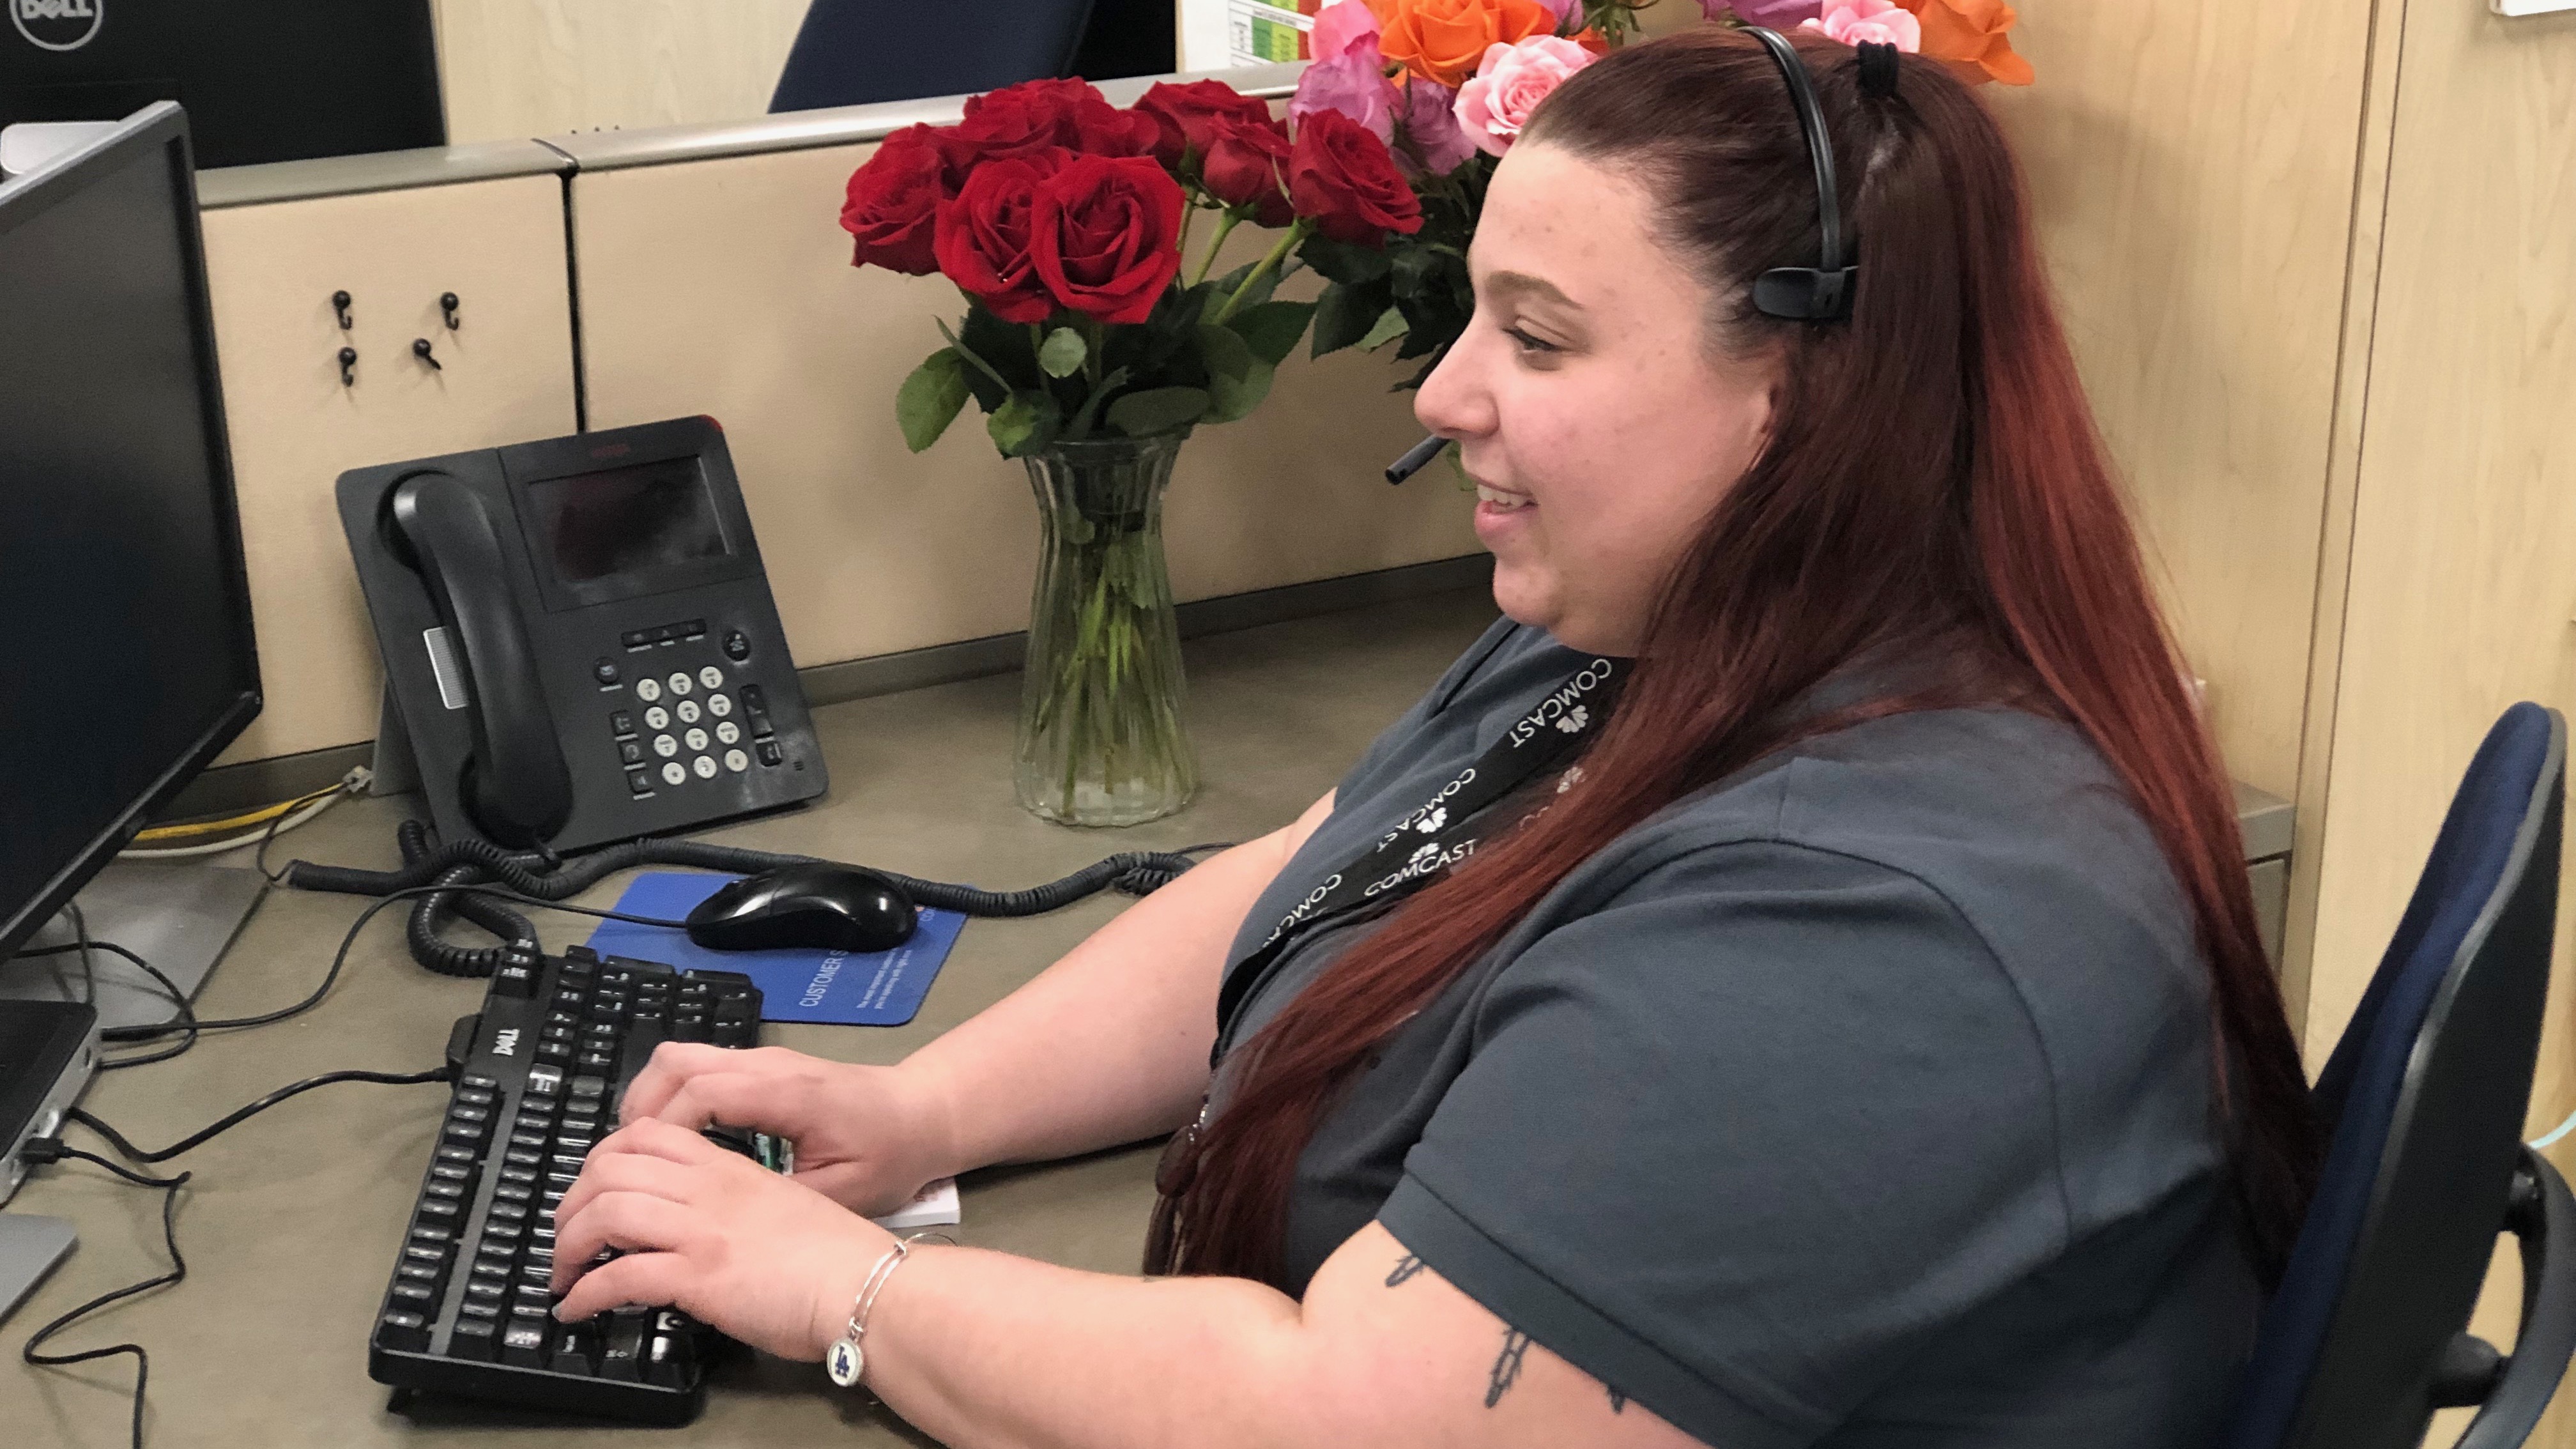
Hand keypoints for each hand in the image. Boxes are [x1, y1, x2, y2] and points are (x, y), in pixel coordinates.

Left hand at [549, 1117, 889, 1360]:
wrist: (867, 1284)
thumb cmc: (838, 1255)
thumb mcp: (784, 1206)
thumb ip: (740, 1203)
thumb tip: (708, 1227)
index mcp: (730, 1168)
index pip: (647, 1136)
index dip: (604, 1157)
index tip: (594, 1189)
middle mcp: (708, 1189)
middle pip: (611, 1167)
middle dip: (573, 1201)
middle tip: (566, 1234)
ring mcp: (701, 1229)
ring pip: (606, 1212)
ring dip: (569, 1244)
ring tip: (563, 1271)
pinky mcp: (699, 1275)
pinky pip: (619, 1275)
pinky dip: (586, 1292)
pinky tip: (578, 1308)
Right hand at [618, 1042, 952, 1215]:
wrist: (925, 1114)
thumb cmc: (889, 1155)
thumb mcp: (841, 1192)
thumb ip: (777, 1200)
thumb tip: (716, 1222)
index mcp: (786, 1093)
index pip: (701, 1093)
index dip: (662, 1131)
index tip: (643, 1176)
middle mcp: (768, 1066)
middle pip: (676, 1064)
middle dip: (638, 1112)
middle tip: (621, 1167)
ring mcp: (764, 1061)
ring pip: (680, 1058)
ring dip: (648, 1100)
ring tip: (634, 1155)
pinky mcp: (762, 1068)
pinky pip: (698, 1067)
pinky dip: (670, 1096)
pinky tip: (668, 1140)